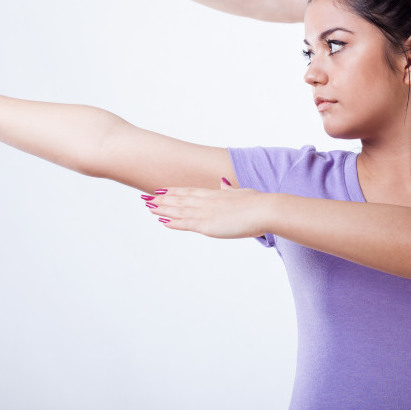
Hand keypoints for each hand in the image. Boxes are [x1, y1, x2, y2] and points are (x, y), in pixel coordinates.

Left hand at [143, 178, 269, 238]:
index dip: (174, 191)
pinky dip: (173, 222)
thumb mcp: (241, 192)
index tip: (161, 189)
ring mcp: (205, 213)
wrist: (264, 209)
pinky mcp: (208, 226)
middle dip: (162, 199)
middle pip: (179, 199)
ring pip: (178, 210)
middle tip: (146, 197)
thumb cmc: (257, 202)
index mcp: (214, 194)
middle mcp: (206, 201)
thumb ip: (229, 190)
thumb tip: (223, 183)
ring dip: (162, 208)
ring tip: (149, 206)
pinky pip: (186, 223)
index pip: (189, 191)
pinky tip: (162, 221)